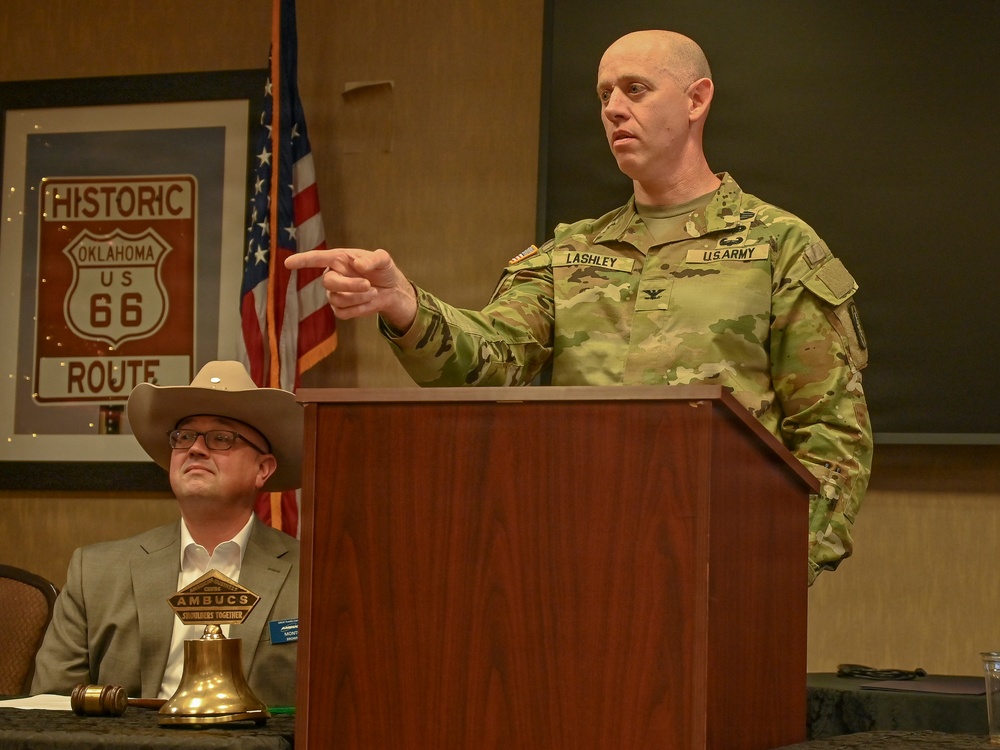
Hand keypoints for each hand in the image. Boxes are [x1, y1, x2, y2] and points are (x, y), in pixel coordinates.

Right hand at [285, 248, 416, 331]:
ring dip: (358, 297)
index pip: (316, 259)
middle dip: (349, 286)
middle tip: (368, 285)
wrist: (392, 290)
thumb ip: (374, 259)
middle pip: (328, 283)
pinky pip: (343, 313)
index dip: (302, 260)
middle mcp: (333, 275)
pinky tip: (369, 301)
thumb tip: (359, 265)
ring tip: (373, 291)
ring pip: (337, 299)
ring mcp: (334, 293)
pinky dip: (360, 308)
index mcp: (338, 259)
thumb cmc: (383, 270)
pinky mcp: (340, 309)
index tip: (288, 263)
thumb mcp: (384, 260)